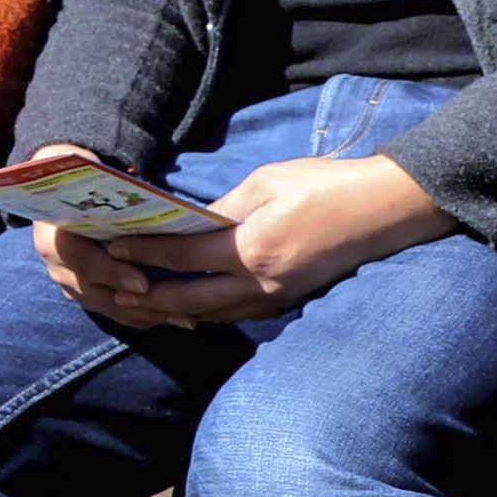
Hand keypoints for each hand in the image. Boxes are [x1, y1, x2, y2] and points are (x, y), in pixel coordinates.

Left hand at [40, 155, 438, 329]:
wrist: (383, 212)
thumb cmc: (325, 186)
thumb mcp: (267, 182)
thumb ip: (225, 208)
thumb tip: (192, 223)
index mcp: (251, 249)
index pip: (183, 258)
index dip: (145, 254)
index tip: (113, 249)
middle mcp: (260, 284)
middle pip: (189, 299)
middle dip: (149, 296)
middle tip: (116, 288)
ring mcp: (276, 298)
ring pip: (212, 314)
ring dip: (175, 309)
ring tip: (143, 302)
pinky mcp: (288, 301)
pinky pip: (236, 314)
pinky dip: (208, 312)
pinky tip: (190, 305)